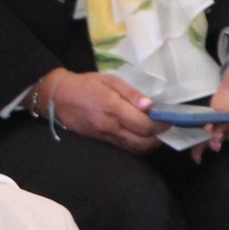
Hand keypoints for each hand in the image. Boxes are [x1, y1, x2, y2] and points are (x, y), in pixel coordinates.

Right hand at [39, 69, 159, 153]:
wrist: (59, 98)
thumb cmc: (87, 85)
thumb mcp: (110, 80)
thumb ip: (131, 93)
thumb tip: (150, 106)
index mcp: (113, 108)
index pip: (144, 125)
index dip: (161, 124)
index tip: (169, 117)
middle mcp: (110, 127)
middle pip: (143, 142)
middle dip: (159, 136)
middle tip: (166, 126)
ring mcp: (106, 137)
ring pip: (136, 149)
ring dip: (151, 144)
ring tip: (157, 131)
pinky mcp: (104, 142)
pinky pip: (127, 149)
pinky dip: (139, 146)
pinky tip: (143, 136)